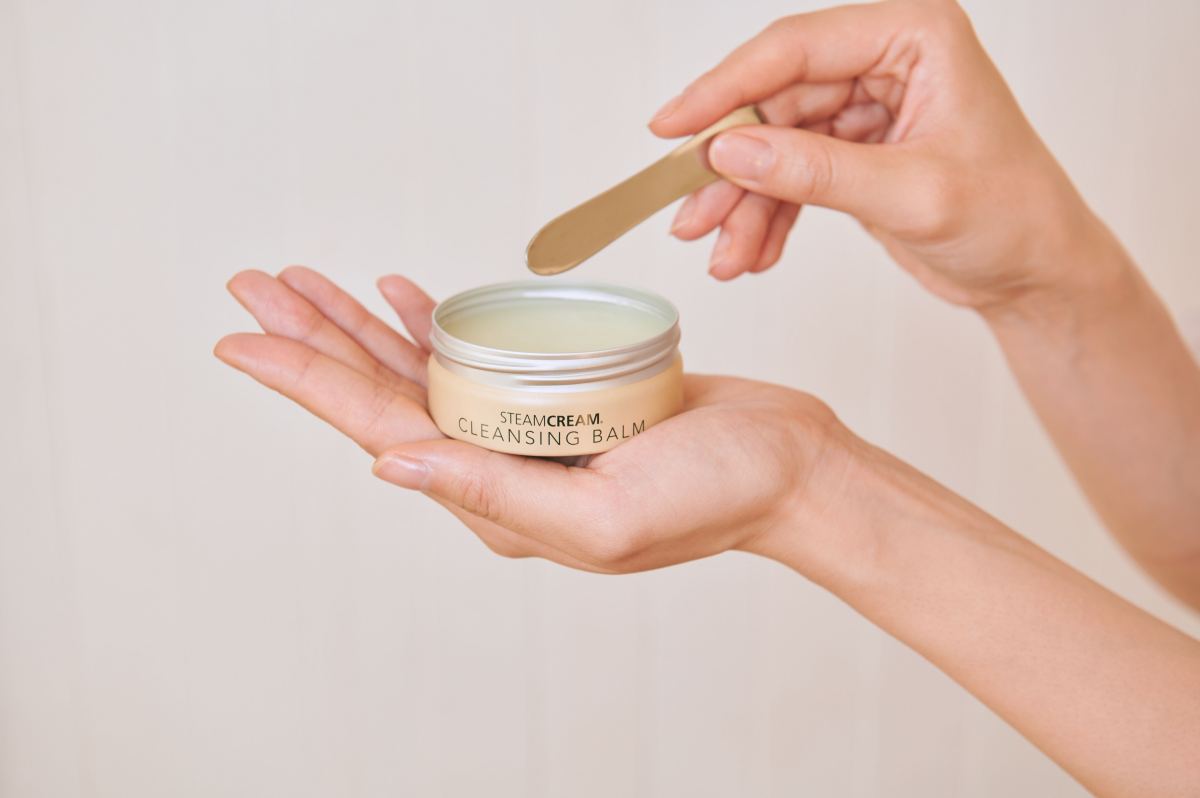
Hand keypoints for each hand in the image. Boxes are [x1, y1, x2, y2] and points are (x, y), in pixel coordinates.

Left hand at [215, 268, 847, 573]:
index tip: (243, 340)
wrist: (789, 469)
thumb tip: (390, 468)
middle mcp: (499, 469)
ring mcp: (525, 433)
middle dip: (315, 341)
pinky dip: (434, 325)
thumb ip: (498, 497)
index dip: (308, 382)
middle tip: (257, 287)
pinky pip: (476, 359)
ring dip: (360, 327)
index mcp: (500, 502)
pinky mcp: (556, 399)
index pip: (381, 433)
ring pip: (419, 373)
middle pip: (384, 396)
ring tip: (306, 283)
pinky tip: (401, 296)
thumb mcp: (607, 515)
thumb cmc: (719, 496)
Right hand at [654, 0, 1107, 310]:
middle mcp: (885, 63)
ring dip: (743, 204)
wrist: (1037, 274)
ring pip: (774, 146)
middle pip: (775, 102)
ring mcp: (867, 109)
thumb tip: (731, 153)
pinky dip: (768, 218)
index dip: (725, 88)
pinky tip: (753, 254)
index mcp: (914, 39)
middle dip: (731, 168)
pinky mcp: (854, 153)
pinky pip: (791, 177)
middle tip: (691, 215)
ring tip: (722, 255)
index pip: (797, 49)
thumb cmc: (1013, 218)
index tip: (672, 128)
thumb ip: (816, 172)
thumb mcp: (912, 195)